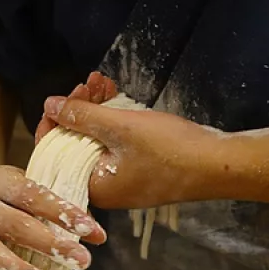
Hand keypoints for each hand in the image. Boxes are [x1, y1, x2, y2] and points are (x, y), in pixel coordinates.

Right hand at [0, 73, 115, 269]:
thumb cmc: (5, 195)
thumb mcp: (26, 187)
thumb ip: (58, 207)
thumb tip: (99, 235)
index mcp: (0, 181)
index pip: (35, 196)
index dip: (64, 213)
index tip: (93, 231)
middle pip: (17, 225)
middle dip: (51, 244)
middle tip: (82, 261)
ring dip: (14, 267)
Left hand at [41, 96, 217, 208]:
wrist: (219, 165)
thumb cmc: (169, 150)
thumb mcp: (119, 127)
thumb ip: (80, 116)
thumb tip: (49, 105)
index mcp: (93, 186)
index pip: (54, 155)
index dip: (53, 123)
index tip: (61, 98)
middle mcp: (104, 188)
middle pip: (75, 144)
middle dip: (79, 110)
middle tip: (88, 83)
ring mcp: (124, 179)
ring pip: (96, 140)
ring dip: (97, 109)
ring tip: (102, 81)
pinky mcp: (140, 169)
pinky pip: (116, 143)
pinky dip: (114, 120)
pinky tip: (116, 95)